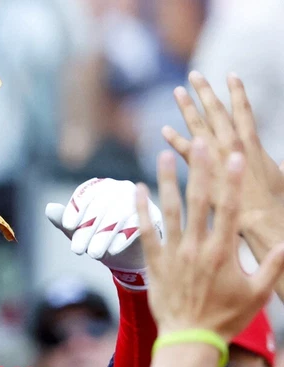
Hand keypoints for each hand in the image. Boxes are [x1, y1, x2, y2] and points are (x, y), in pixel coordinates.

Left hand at [46, 177, 161, 289]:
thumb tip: (49, 208)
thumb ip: (63, 219)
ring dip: (103, 237)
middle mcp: (121, 189)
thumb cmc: (98, 236)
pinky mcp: (153, 216)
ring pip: (118, 216)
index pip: (87, 194)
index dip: (76, 209)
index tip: (67, 226)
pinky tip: (113, 251)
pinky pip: (137, 225)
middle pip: (101, 206)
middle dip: (87, 230)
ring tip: (93, 255)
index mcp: (101, 188)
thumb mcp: (78, 230)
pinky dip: (123, 238)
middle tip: (77, 250)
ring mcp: (139, 201)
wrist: (126, 252)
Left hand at [137, 141, 283, 339]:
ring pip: (169, 211)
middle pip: (198, 201)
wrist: (189, 339)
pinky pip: (145, 232)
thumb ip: (273, 265)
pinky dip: (141, 210)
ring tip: (164, 156)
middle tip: (201, 143)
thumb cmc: (225, 318)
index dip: (232, 181)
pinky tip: (138, 190)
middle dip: (200, 170)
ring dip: (167, 182)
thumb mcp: (257, 293)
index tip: (234, 156)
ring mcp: (173, 254)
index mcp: (222, 252)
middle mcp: (196, 248)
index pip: (229, 209)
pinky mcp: (155, 264)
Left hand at [164, 72, 283, 223]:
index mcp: (252, 145)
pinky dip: (174, 140)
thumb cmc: (272, 204)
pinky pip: (184, 151)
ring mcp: (214, 160)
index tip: (231, 76)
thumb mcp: (280, 178)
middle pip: (216, 114)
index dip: (238, 93)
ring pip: (197, 128)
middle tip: (195, 75)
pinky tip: (164, 130)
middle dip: (206, 93)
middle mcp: (231, 147)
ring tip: (177, 92)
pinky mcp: (201, 172)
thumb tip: (279, 162)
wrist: (258, 221)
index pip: (244, 113)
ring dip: (187, 109)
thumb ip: (278, 167)